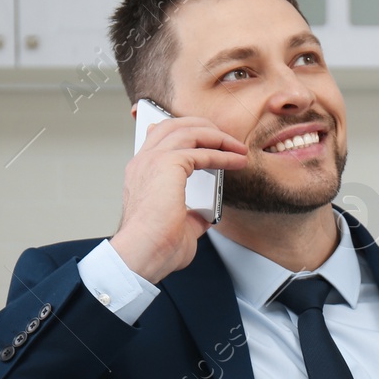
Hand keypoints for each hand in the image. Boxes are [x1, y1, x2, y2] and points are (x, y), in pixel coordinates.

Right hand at [109, 114, 249, 283]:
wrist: (143, 253)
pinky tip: (237, 161)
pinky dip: (223, 155)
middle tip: (227, 139)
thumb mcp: (178, 225)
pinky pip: (203, 151)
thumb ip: (191, 214)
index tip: (207, 138)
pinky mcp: (169, 164)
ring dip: (218, 137)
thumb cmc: (155, 246)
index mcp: (141, 173)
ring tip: (237, 148)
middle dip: (205, 127)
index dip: (185, 133)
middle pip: (175, 125)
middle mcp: (144, 161)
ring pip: (189, 131)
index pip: (159, 137)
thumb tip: (205, 215)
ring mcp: (154, 159)